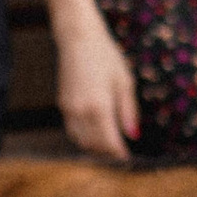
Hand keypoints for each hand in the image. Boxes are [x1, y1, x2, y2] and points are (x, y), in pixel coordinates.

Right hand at [56, 17, 138, 159]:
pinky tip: (95, 132)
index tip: (128, 158)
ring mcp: (69, 108)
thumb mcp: (124, 82)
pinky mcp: (62, 103)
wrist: (78, 39)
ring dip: (95, 147)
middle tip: (120, 153)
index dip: (119, 153)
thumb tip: (133, 135)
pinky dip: (84, 136)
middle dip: (108, 152)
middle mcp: (81, 111)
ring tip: (109, 145)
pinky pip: (73, 129)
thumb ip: (128, 111)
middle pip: (94, 145)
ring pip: (81, 140)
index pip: (109, 142)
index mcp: (99, 106)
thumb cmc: (106, 56)